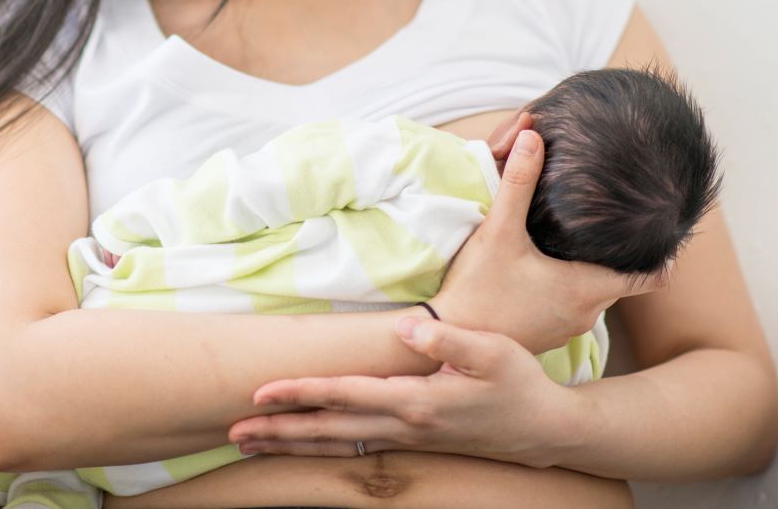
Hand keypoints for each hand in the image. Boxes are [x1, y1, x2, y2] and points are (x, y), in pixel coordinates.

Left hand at [228, 317, 579, 467]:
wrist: (545, 431)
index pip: (345, 395)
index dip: (301, 392)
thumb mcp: (491, 352)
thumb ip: (445, 340)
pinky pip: (355, 448)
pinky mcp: (413, 441)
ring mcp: (407, 439)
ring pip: (336, 445)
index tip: (260, 392)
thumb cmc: (519, 384)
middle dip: (278, 431)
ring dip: (292, 445)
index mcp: (417, 401)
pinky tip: (304, 444)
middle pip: (328, 430)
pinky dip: (321, 448)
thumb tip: (402, 328)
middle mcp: (405, 426)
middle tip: (232, 431)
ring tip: (251, 444)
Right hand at [430, 116, 661, 352]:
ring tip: (579, 243)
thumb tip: (532, 134)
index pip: (653, 277)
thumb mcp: (499, 230)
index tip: (661, 232)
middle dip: (619, 255)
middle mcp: (586, 314)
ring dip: (590, 272)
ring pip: (595, 294)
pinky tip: (548, 270)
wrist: (448, 337)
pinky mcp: (546, 336)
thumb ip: (518, 182)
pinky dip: (569, 289)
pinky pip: (572, 308)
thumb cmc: (476, 288)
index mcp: (587, 288)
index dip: (663, 256)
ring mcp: (566, 329)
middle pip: (622, 281)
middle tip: (613, 224)